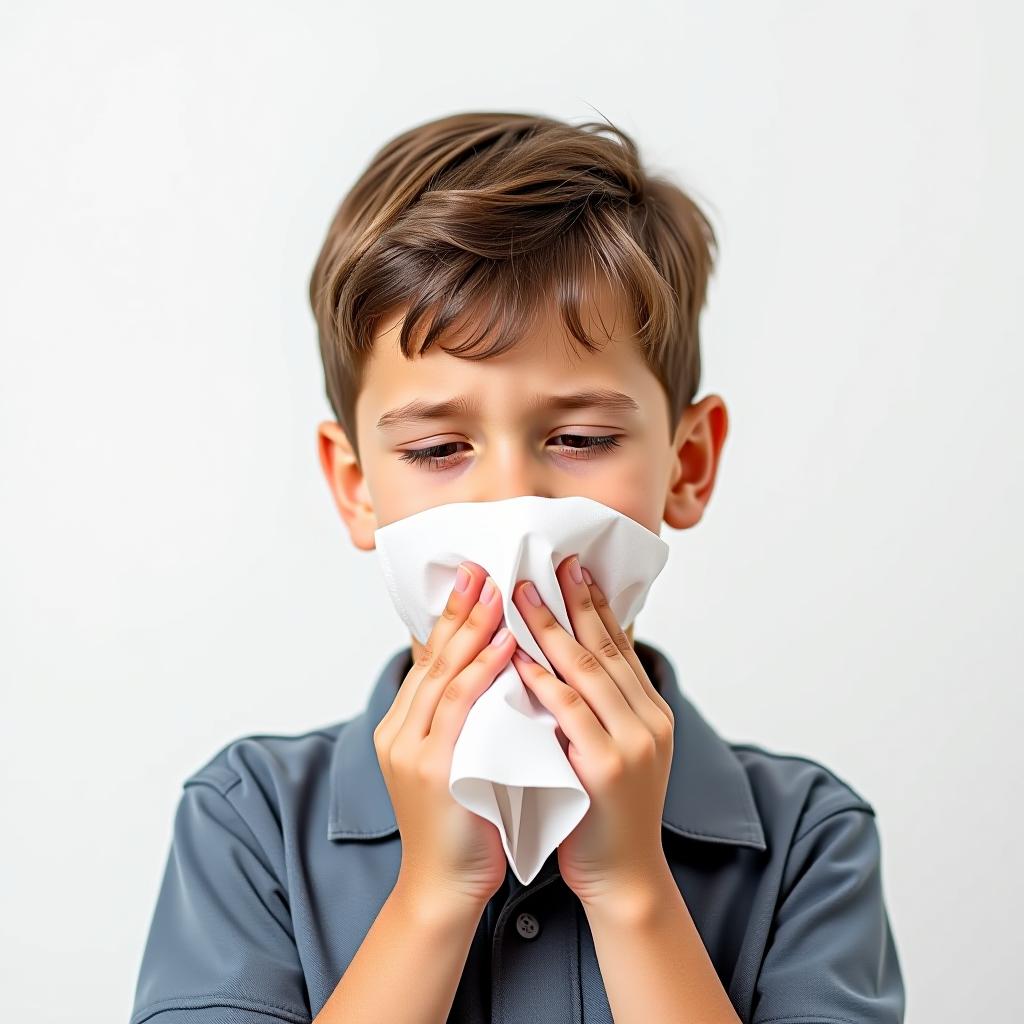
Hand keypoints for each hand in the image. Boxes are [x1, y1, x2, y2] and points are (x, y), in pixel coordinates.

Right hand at [373, 561, 515, 909]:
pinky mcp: (430, 768)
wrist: (446, 885)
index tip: (475, 578)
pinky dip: (481, 671)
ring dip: (472, 629)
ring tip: (496, 591)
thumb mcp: (461, 760)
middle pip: (434, 657)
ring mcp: (411, 748)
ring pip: (444, 674)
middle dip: (460, 609)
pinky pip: (458, 707)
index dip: (454, 617)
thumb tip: (502, 672)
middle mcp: (400, 730)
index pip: (433, 659)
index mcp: (405, 726)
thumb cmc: (465, 824)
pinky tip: (503, 645)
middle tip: (482, 567)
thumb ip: (469, 718)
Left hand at [510, 556, 674, 905]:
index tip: (574, 570)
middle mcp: (648, 720)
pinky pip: (569, 712)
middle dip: (575, 601)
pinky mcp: (606, 767)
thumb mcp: (612, 750)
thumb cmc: (604, 813)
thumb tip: (564, 662)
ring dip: (553, 628)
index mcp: (650, 712)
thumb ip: (597, 708)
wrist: (622, 875)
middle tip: (549, 563)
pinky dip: (543, 681)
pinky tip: (520, 656)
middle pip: (605, 647)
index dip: (596, 605)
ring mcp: (631, 742)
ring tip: (524, 594)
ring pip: (588, 671)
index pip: (619, 647)